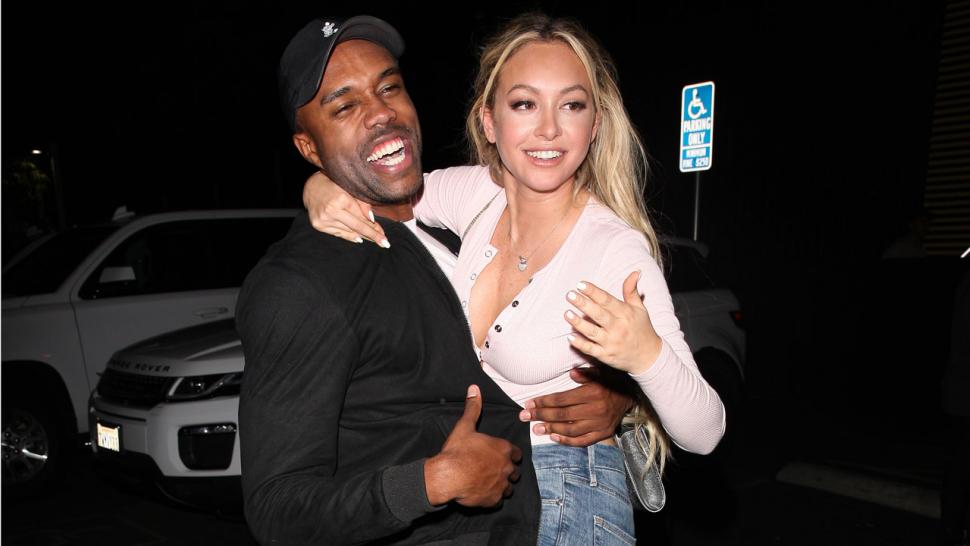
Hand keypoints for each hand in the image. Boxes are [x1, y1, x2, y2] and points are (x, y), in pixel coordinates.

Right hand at [303, 171, 388, 246]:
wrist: (310, 187)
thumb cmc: (333, 184)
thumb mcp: (350, 188)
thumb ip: (362, 203)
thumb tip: (372, 219)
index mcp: (341, 199)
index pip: (362, 218)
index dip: (374, 228)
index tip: (384, 236)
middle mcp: (331, 211)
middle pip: (356, 227)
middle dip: (372, 236)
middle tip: (384, 243)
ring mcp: (324, 220)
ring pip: (349, 232)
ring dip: (362, 236)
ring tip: (373, 239)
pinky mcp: (319, 226)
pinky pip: (339, 233)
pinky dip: (350, 236)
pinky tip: (359, 238)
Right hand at [425, 385, 522, 506]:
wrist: (447, 476)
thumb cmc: (457, 451)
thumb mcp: (465, 426)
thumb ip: (473, 408)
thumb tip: (474, 389)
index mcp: (503, 449)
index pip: (516, 453)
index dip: (509, 455)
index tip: (500, 456)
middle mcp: (506, 467)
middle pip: (514, 471)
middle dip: (507, 470)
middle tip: (493, 468)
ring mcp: (501, 485)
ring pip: (509, 487)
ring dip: (502, 484)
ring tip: (489, 481)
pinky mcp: (493, 499)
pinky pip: (498, 500)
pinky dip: (493, 497)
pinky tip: (483, 492)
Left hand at [520, 367, 635, 445]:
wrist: (631, 396)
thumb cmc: (611, 382)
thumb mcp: (601, 372)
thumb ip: (586, 373)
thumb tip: (572, 372)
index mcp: (592, 393)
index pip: (562, 399)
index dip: (543, 402)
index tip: (529, 403)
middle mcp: (595, 410)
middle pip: (562, 415)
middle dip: (541, 415)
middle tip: (525, 416)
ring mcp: (599, 424)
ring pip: (570, 429)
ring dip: (551, 429)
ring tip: (536, 428)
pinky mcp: (603, 433)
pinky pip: (583, 440)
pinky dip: (568, 441)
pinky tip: (554, 438)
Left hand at [565, 271, 662, 373]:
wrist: (649, 357)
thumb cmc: (642, 329)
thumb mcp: (640, 309)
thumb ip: (632, 290)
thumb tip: (636, 271)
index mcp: (626, 314)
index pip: (607, 300)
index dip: (593, 292)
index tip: (580, 284)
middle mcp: (618, 328)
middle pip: (598, 314)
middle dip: (583, 304)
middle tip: (570, 295)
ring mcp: (612, 343)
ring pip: (592, 332)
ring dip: (578, 323)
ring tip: (567, 313)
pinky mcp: (606, 355)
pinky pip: (591, 350)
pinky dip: (580, 344)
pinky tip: (570, 337)